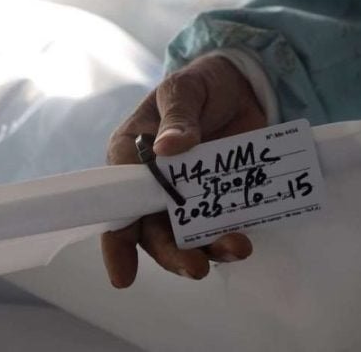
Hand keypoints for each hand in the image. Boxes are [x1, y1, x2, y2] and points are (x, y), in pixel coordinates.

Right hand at [101, 55, 266, 287]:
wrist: (240, 85)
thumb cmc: (200, 85)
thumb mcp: (183, 90)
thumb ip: (178, 117)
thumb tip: (167, 148)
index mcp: (131, 157)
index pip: (117, 205)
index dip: (117, 242)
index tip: (124, 277)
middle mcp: (154, 185)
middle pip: (153, 231)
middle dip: (172, 254)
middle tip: (196, 268)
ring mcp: (188, 195)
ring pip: (188, 236)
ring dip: (208, 249)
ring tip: (236, 248)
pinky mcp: (219, 198)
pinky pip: (220, 225)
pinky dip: (230, 236)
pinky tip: (243, 239)